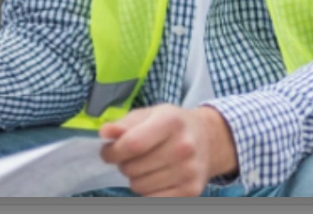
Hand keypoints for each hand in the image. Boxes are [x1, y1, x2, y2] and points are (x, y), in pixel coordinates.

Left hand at [98, 103, 237, 196]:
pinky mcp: (191, 190)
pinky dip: (147, 191)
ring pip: (139, 186)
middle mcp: (184, 147)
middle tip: (131, 157)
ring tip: (145, 165)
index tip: (108, 152)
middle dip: (123, 164)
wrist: (207, 139)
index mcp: (171, 121)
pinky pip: (151, 199)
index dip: (113, 152)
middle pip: (132, 168)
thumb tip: (105, 132)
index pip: (132, 144)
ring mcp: (189, 171)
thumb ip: (125, 123)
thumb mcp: (149, 114)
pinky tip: (155, 177)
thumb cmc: (172, 125)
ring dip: (135, 178)